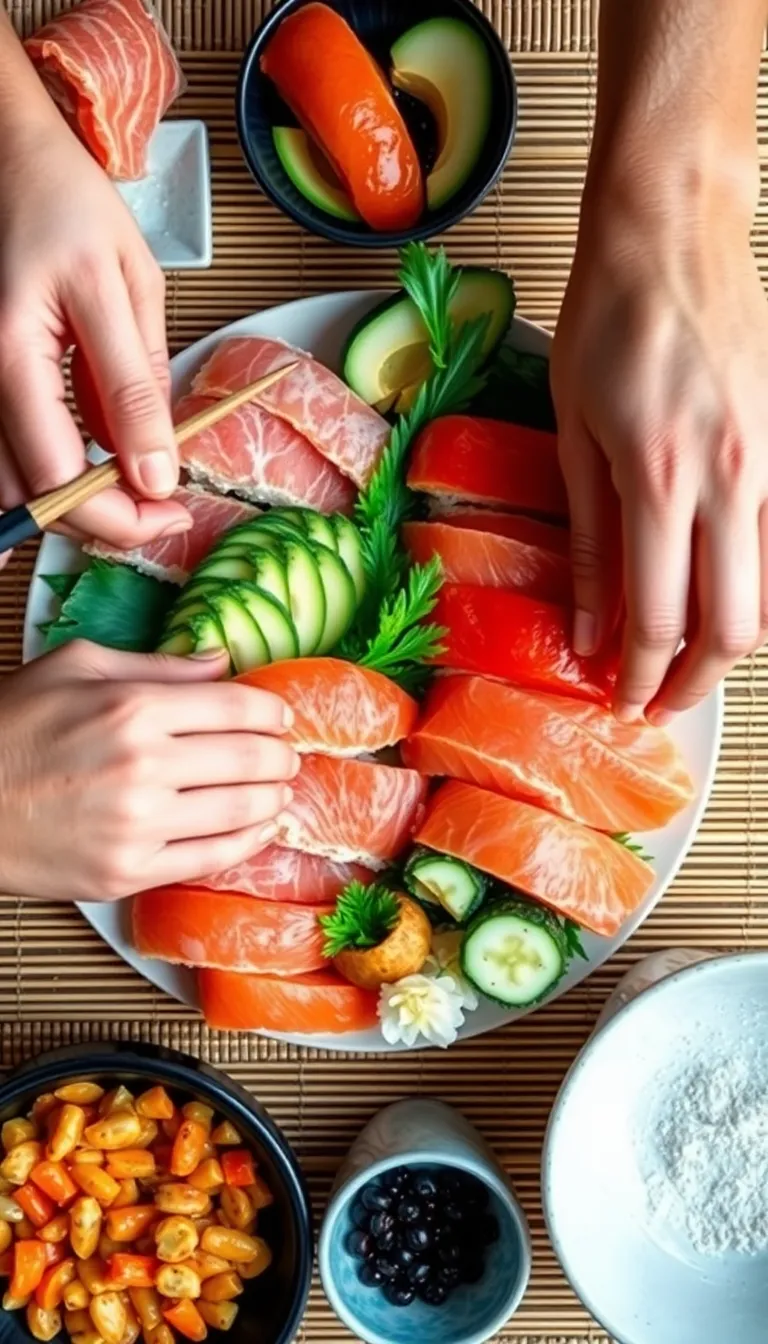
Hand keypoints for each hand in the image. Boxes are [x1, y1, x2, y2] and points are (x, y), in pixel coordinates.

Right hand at [0, 78, 190, 554]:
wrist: (14, 163)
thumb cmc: (68, 206)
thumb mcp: (126, 287)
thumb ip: (136, 389)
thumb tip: (156, 476)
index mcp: (12, 355)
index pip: (61, 482)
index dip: (121, 518)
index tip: (173, 512)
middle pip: (32, 500)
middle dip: (103, 522)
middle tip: (164, 508)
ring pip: (16, 489)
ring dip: (77, 508)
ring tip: (137, 485)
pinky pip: (9, 458)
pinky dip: (55, 479)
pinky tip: (99, 466)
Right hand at [0, 642, 298, 901]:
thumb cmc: (12, 725)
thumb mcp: (77, 666)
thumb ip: (158, 667)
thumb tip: (221, 665)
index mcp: (133, 709)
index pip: (239, 709)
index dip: (272, 713)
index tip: (279, 716)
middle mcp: (143, 767)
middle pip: (251, 760)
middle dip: (282, 756)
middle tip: (286, 754)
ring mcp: (138, 826)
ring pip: (243, 811)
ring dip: (274, 797)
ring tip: (277, 788)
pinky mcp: (128, 872)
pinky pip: (211, 858)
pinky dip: (248, 841)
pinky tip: (259, 826)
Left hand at [552, 175, 767, 723]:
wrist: (672, 230)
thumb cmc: (608, 319)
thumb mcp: (574, 432)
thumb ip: (587, 539)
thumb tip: (589, 626)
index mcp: (661, 478)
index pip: (659, 619)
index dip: (640, 677)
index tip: (622, 700)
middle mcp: (732, 479)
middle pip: (734, 626)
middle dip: (695, 682)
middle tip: (660, 700)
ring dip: (730, 640)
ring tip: (688, 657)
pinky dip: (757, 584)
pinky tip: (723, 590)